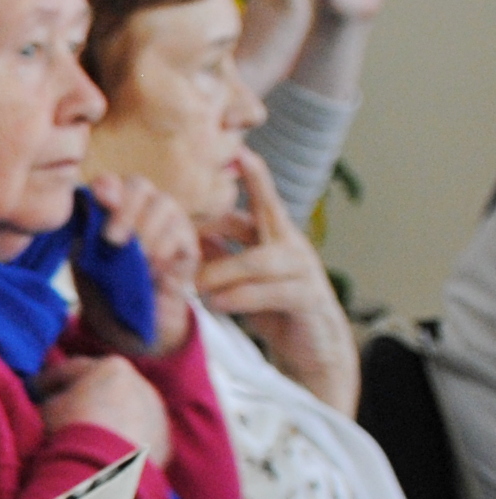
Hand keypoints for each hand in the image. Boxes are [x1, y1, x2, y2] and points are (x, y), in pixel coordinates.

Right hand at [34, 352, 170, 464]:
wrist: (109, 470)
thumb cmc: (72, 430)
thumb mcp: (47, 409)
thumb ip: (49, 400)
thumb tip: (49, 404)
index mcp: (111, 367)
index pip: (72, 368)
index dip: (49, 380)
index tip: (34, 390)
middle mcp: (142, 383)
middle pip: (106, 388)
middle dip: (86, 398)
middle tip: (63, 412)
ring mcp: (157, 413)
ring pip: (128, 413)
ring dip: (110, 420)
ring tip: (89, 437)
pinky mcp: (165, 441)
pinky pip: (140, 437)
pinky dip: (125, 442)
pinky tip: (108, 455)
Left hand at [83, 172, 196, 347]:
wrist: (128, 322)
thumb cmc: (102, 286)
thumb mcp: (84, 261)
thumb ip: (85, 233)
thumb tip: (90, 208)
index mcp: (112, 206)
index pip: (110, 182)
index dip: (106, 186)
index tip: (98, 197)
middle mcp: (142, 206)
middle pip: (140, 185)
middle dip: (125, 210)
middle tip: (113, 240)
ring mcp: (170, 222)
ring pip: (164, 205)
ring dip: (146, 232)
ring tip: (135, 260)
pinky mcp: (188, 245)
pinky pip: (181, 234)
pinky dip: (164, 251)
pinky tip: (152, 269)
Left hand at [196, 149, 357, 406]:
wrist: (313, 348)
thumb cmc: (272, 308)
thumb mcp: (240, 278)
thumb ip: (219, 255)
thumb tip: (186, 232)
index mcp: (276, 236)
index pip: (264, 200)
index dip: (253, 175)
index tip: (237, 149)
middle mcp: (293, 246)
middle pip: (271, 212)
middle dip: (255, 190)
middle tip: (223, 178)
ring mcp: (304, 270)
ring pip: (260, 260)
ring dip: (221, 271)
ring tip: (193, 284)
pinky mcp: (308, 298)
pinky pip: (271, 291)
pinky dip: (240, 296)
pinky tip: (216, 303)